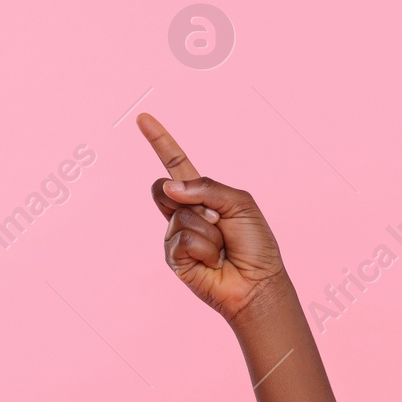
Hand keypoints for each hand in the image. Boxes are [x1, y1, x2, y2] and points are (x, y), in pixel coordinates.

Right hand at [139, 112, 289, 326]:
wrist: (257, 282)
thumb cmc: (255, 244)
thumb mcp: (240, 204)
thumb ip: (207, 188)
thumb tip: (169, 186)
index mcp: (202, 194)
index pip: (176, 163)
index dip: (160, 142)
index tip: (144, 118)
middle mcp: (184, 211)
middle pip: (162, 188)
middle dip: (188, 197)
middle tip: (216, 219)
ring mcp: (176, 234)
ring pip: (180, 215)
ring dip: (208, 231)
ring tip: (222, 247)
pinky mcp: (174, 257)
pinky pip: (183, 239)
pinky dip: (205, 249)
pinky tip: (213, 262)